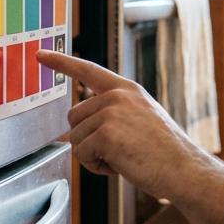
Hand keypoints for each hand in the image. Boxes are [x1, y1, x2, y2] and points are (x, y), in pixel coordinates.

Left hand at [37, 50, 201, 198]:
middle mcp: (118, 96)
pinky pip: (82, 154)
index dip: (62, 62)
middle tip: (117, 151)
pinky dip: (96, 167)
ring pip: (75, 139)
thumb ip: (110, 115)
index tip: (40, 54)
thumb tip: (73, 130)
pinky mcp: (106, 134)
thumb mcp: (140, 120)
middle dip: (87, 139)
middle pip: (73, 117)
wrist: (183, 169)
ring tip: (123, 159)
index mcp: (127, 90)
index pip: (88, 71)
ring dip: (93, 155)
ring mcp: (111, 113)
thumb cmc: (164, 152)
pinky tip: (120, 166)